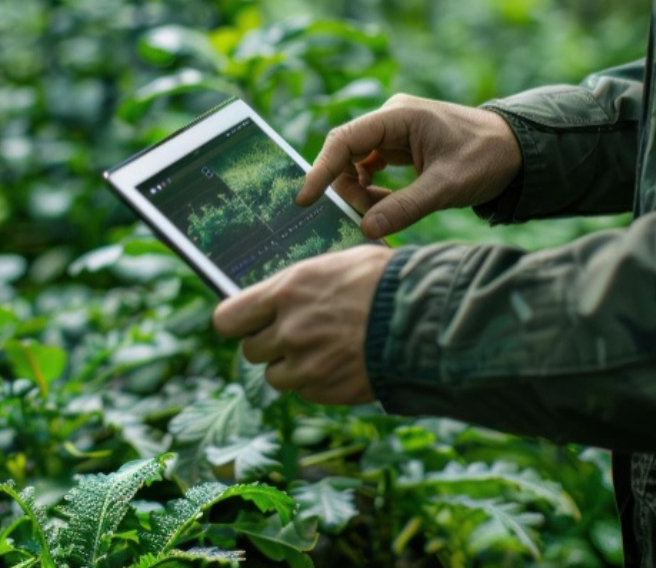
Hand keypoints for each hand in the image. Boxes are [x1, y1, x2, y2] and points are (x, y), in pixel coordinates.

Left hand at [213, 245, 393, 403]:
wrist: (427, 319)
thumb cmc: (388, 280)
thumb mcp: (338, 264)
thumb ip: (302, 283)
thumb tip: (281, 292)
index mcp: (287, 292)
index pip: (228, 318)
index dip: (236, 322)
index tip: (246, 322)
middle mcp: (289, 331)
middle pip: (251, 351)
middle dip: (269, 344)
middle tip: (293, 334)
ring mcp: (308, 366)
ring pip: (276, 376)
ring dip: (291, 367)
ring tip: (320, 350)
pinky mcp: (328, 391)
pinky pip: (307, 392)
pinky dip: (317, 383)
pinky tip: (341, 364)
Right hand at [296, 93, 522, 238]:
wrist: (519, 150)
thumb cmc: (487, 158)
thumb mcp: (447, 186)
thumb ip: (405, 207)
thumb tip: (365, 229)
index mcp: (398, 116)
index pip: (344, 140)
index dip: (321, 170)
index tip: (305, 199)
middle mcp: (389, 118)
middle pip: (345, 153)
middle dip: (345, 188)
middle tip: (360, 218)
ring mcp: (393, 131)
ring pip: (355, 164)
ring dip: (359, 193)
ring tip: (379, 215)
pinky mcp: (398, 146)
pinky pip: (369, 169)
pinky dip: (371, 191)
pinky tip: (384, 208)